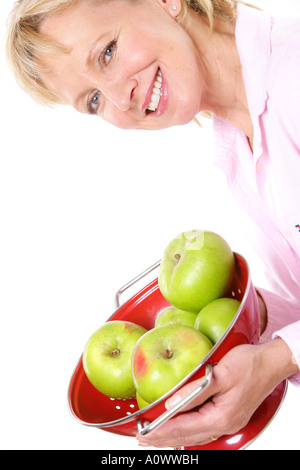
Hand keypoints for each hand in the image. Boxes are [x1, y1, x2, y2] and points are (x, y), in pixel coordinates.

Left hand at [137, 338, 296, 447]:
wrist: (271, 362)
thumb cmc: (249, 364)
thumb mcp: (219, 374)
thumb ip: (194, 391)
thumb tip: (169, 404)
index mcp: (221, 416)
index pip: (183, 428)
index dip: (160, 431)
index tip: (142, 433)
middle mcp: (224, 424)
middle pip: (187, 436)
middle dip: (163, 439)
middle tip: (141, 440)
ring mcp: (228, 422)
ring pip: (195, 435)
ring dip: (173, 436)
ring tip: (155, 437)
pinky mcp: (229, 415)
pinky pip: (203, 429)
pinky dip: (187, 430)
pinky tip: (179, 428)